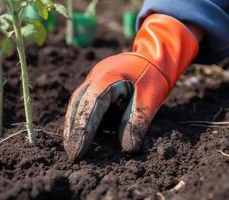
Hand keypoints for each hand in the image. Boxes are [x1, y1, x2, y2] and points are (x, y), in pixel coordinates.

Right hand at [63, 14, 199, 160]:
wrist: (156, 54)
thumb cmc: (154, 75)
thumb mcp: (151, 98)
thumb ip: (137, 121)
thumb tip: (128, 148)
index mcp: (108, 77)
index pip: (91, 106)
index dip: (83, 129)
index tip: (79, 151)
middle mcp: (95, 77)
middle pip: (77, 105)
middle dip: (73, 130)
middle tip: (73, 154)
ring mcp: (94, 78)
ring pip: (77, 103)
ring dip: (74, 124)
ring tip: (74, 147)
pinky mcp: (96, 83)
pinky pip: (84, 102)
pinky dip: (81, 118)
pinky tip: (83, 134)